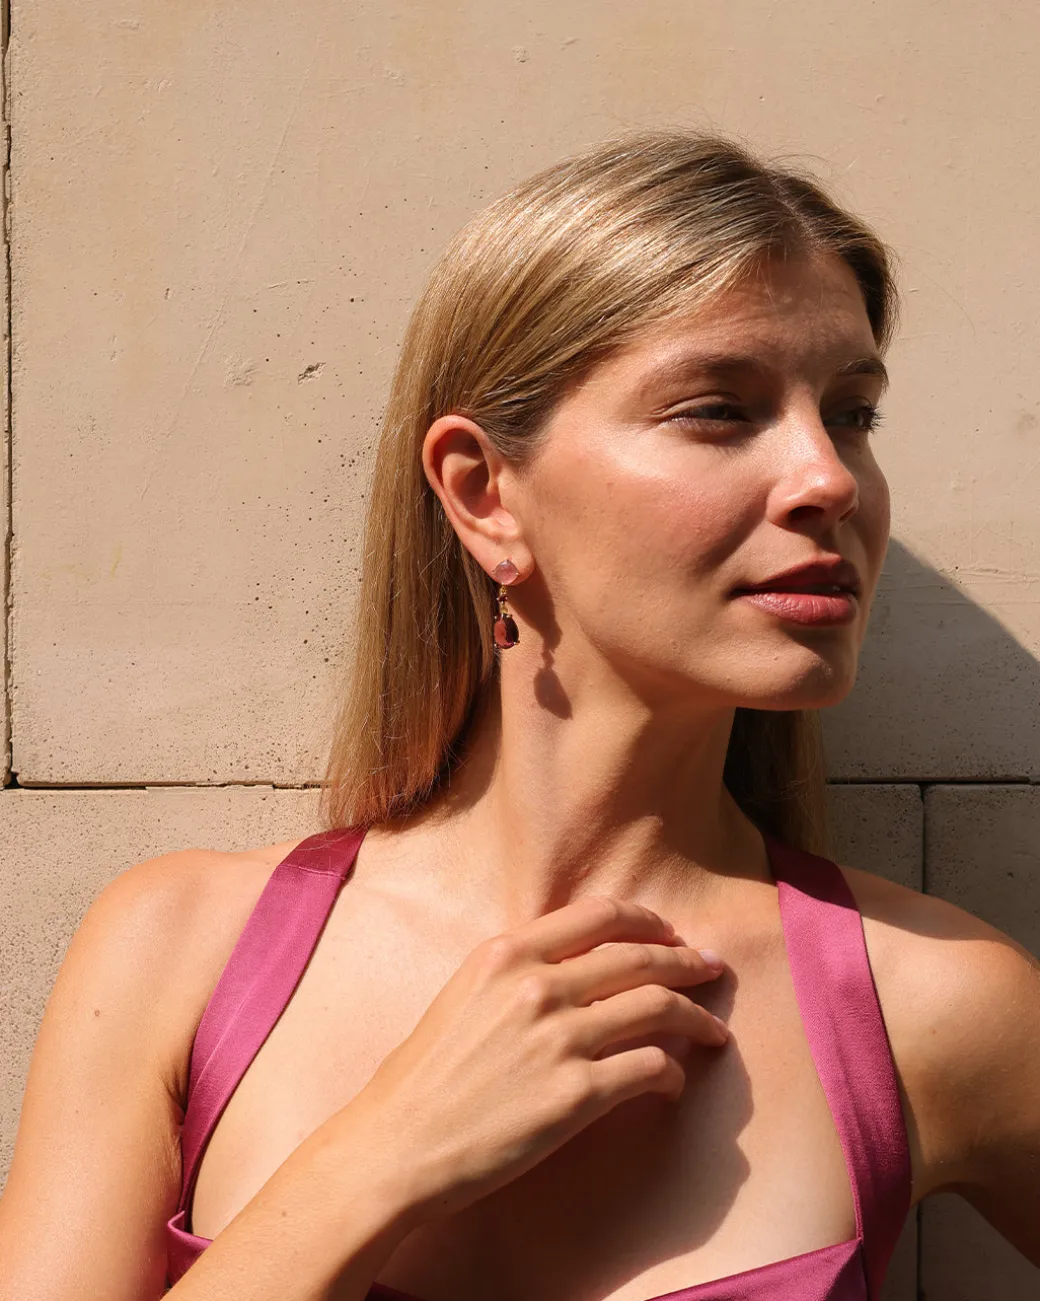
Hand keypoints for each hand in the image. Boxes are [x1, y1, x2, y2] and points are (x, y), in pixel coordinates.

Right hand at [358, 894, 726, 1219]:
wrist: (395, 1146)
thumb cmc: (421, 1079)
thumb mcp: (463, 996)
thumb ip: (517, 973)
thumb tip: (575, 972)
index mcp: (507, 953)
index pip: (600, 915)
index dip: (648, 919)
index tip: (670, 931)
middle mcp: (538, 984)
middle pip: (640, 956)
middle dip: (686, 961)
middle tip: (711, 970)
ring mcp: (560, 1037)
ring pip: (658, 1006)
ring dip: (696, 1017)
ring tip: (714, 1030)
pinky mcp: (577, 1095)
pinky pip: (651, 1068)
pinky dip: (673, 1074)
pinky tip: (673, 1085)